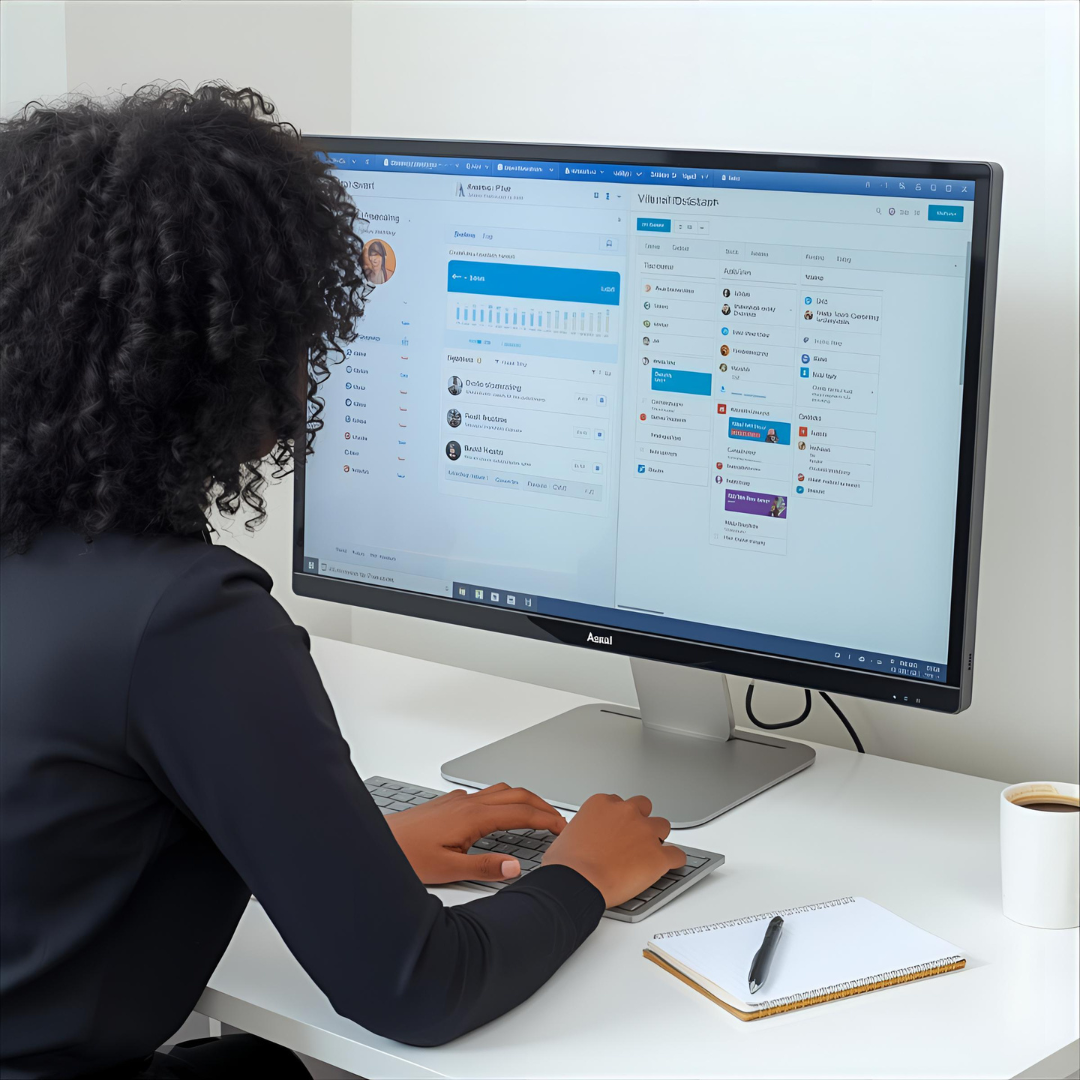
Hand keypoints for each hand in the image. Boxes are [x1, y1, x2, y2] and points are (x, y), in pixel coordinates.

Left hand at [386, 783, 566, 884]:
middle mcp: (467, 802)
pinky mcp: (448, 802)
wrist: (378, 842)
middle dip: (541, 805)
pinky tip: (498, 814)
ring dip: (523, 799)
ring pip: (501, 790)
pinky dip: (503, 799)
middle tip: (558, 820)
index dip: (546, 819)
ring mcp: (458, 799)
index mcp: (473, 817)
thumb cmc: (406, 855)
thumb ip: (485, 867)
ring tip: (536, 813)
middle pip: (516, 794)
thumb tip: (515, 867)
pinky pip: (484, 793)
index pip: (521, 813)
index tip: (563, 827)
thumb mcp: (449, 870)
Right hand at [542, 793, 685, 907]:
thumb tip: (585, 839)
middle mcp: (626, 812)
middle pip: (643, 807)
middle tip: (633, 838)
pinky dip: (674, 860)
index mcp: (602, 804)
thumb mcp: (567, 834)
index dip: (618, 818)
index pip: (618, 803)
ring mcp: (645, 833)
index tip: (616, 829)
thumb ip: (583, 829)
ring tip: (649, 853)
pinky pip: (677, 854)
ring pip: (663, 826)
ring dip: (657, 838)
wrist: (576, 883)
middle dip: (640, 820)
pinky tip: (668, 866)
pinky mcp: (658, 856)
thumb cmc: (567, 864)